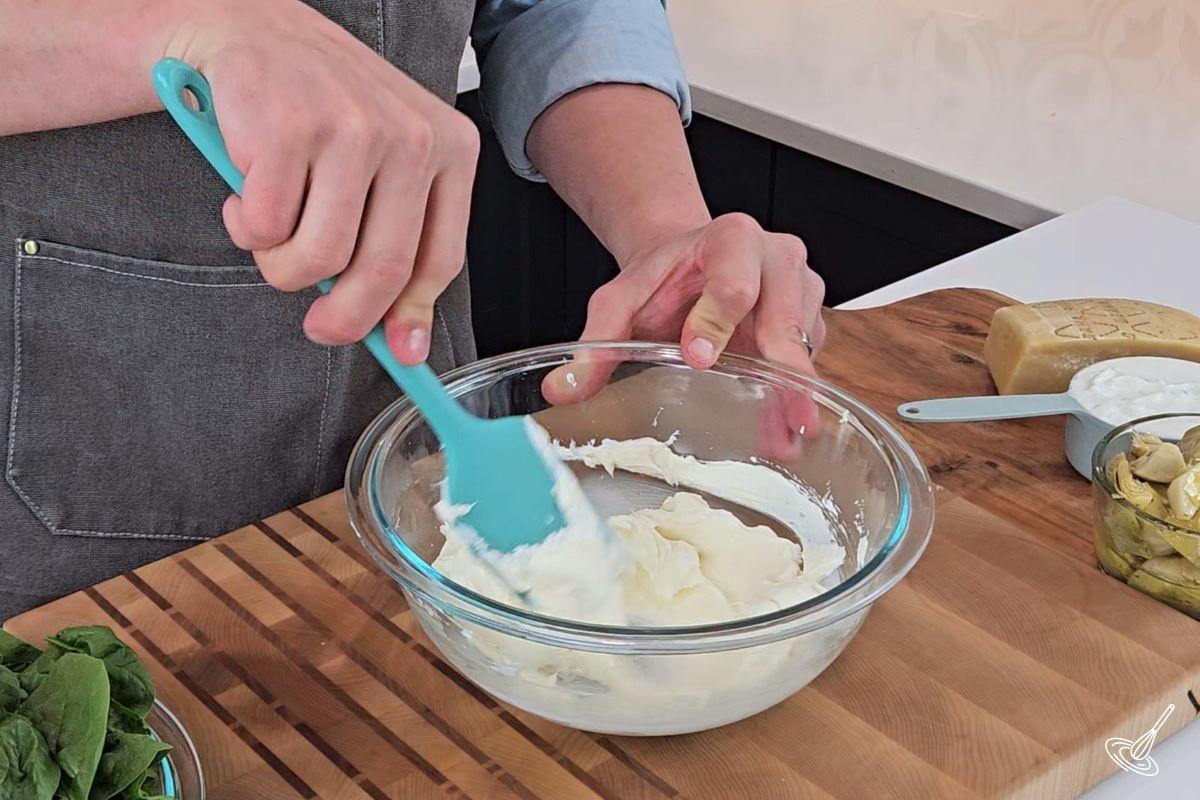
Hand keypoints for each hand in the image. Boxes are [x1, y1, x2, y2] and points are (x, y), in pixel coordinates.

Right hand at [169, 0, 479, 362]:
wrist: (251, 31)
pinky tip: (245, 194)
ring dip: (282, 266)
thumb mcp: (386, 166)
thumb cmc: (323, 112)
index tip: (399, 353)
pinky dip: (246, 227)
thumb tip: (408, 345)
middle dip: (345, 318)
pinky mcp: (289, 128)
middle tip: (319, 328)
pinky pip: (266, 228)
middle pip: (382, 270)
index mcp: (450, 147)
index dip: (411, 315)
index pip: (440, 259)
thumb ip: (402, 244)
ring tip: (272, 230)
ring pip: (319, 258)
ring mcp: (352, 129)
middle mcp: (411, 135)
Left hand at [544, 213, 825, 457]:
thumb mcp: (621, 299)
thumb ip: (595, 341)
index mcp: (731, 238)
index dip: (717, 321)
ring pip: (804, 343)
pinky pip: (807, 363)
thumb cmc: (662, 279)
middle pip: (785, 316)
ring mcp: (801, 290)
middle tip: (788, 413)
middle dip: (784, 367)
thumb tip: (561, 389)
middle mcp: (777, 258)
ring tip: (786, 435)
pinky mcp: (810, 322)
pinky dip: (794, 400)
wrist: (686, 263)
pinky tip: (785, 433)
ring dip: (794, 393)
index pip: (734, 282)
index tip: (699, 358)